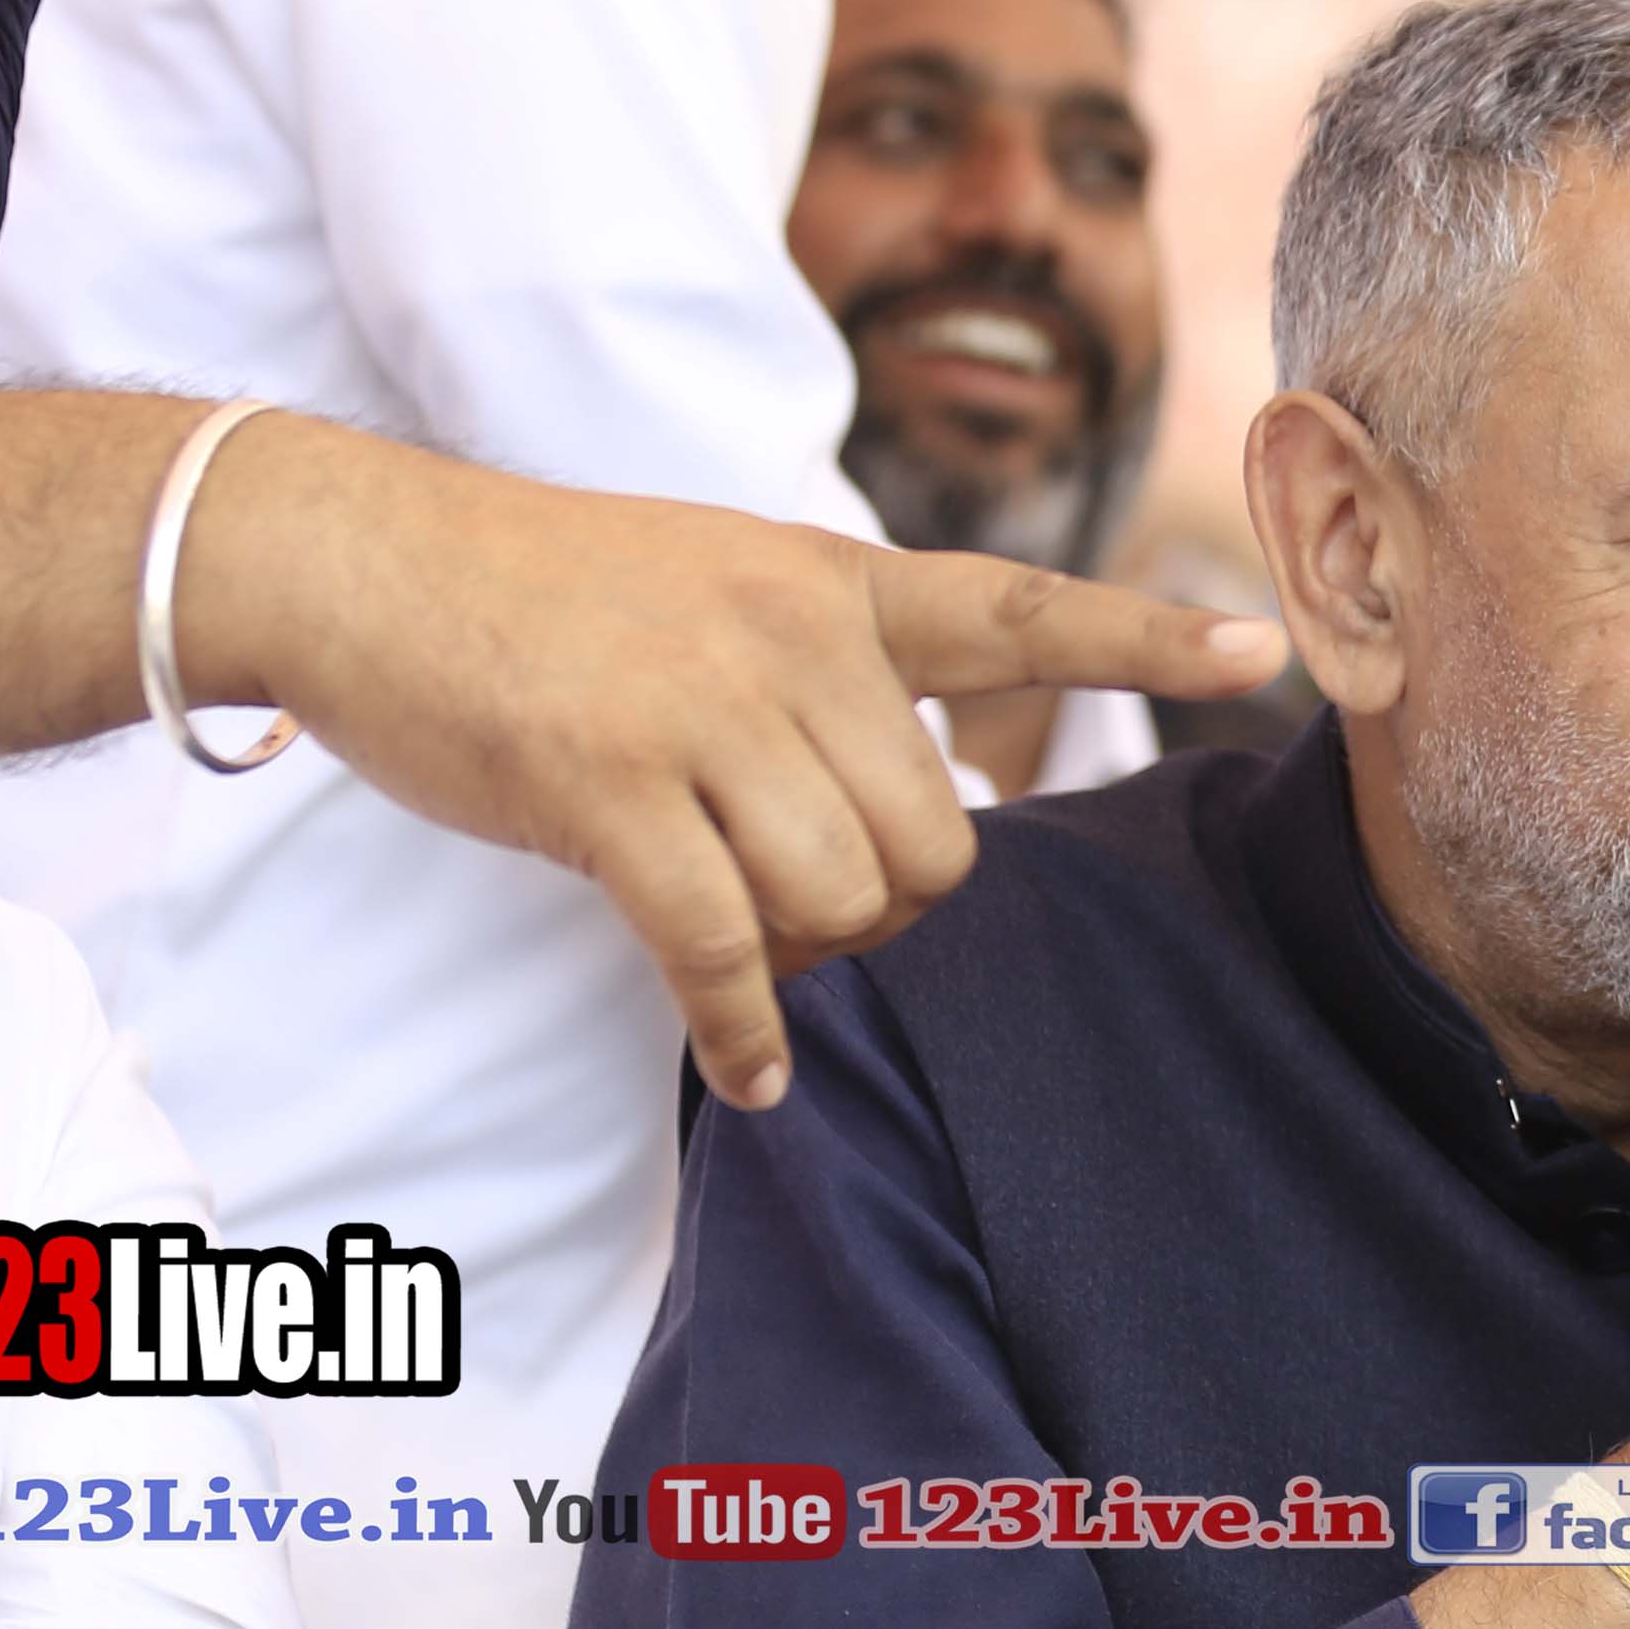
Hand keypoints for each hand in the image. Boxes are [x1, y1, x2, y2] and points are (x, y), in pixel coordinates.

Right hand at [185, 420, 1294, 1109]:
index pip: (1023, 610)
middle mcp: (791, 638)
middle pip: (938, 842)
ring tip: (738, 929)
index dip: (1148, 637)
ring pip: (845, 899)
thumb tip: (927, 822)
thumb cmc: (546, 601)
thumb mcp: (722, 586)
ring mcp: (700, 708)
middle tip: (802, 902)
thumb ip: (835, 676)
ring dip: (806, 954)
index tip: (1270, 646)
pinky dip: (740, 1026)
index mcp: (835, 586)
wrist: (359, 560)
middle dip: (887, 907)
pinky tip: (752, 1068)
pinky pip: (721, 946)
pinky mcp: (606, 784)